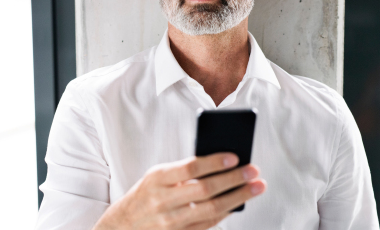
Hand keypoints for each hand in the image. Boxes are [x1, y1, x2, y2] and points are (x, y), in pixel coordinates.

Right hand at [92, 153, 265, 229]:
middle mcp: (164, 201)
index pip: (191, 168)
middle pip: (206, 190)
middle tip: (254, 171)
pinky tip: (239, 203)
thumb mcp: (158, 176)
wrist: (123, 226)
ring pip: (212, 209)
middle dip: (234, 180)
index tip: (235, 156)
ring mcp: (171, 222)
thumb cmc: (147, 194)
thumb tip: (221, 163)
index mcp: (158, 178)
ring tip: (256, 187)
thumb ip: (184, 170)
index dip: (214, 162)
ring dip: (238, 198)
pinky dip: (226, 213)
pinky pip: (208, 225)